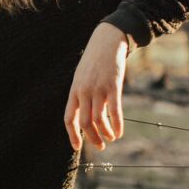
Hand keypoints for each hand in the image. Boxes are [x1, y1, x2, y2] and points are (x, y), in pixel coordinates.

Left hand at [64, 23, 129, 151]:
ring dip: (105, 133)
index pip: (69, 118)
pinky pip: (114, 111)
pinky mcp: (113, 86)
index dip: (72, 134)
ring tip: (111, 138)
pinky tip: (120, 132)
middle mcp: (84, 92)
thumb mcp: (82, 77)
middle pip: (85, 122)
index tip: (77, 146)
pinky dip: (117, 125)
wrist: (106, 42)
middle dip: (92, 138)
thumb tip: (85, 115)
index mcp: (74, 91)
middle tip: (100, 146)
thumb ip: (82, 95)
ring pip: (99, 120)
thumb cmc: (94, 62)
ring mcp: (98, 89)